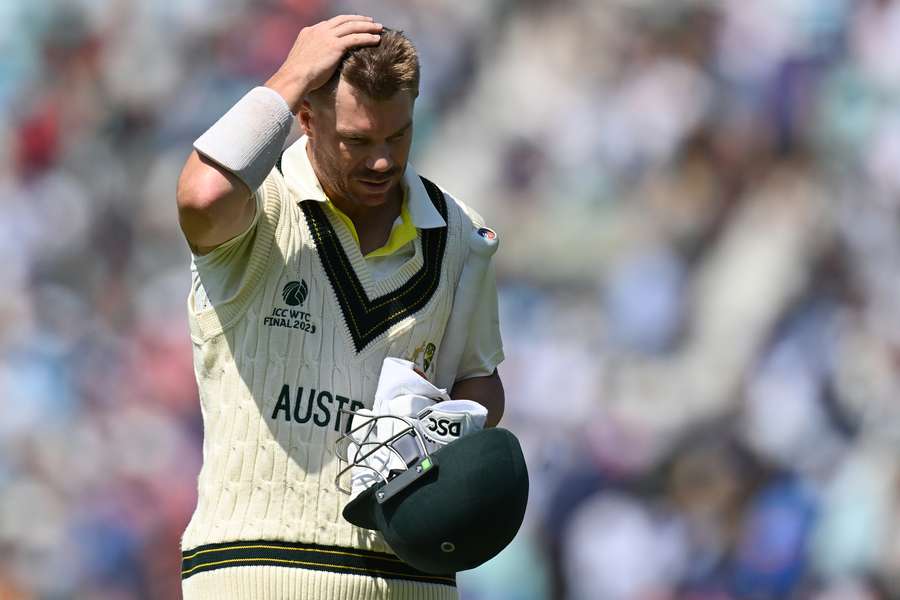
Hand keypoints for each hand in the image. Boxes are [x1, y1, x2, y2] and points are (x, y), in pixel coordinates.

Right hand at [265, 15, 382, 112]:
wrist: (294, 78)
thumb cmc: (297, 76)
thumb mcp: (303, 60)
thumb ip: (312, 55)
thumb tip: (319, 62)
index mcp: (310, 32)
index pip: (331, 23)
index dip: (344, 23)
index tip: (353, 25)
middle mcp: (319, 30)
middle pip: (343, 20)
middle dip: (358, 19)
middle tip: (370, 21)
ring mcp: (327, 37)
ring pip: (352, 26)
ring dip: (367, 26)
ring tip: (379, 28)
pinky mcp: (335, 46)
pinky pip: (356, 38)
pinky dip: (368, 37)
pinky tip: (377, 39)